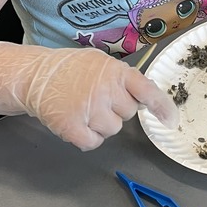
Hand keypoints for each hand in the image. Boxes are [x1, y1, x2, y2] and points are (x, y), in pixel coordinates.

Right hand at [0, 42, 178, 150]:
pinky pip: (93, 143)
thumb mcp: (101, 63)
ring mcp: (88, 109)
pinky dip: (87, 138)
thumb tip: (147, 99)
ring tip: (84, 108)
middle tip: (96, 99)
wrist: (34, 75)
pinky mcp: (71, 126)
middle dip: (116, 109)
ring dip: (101, 125)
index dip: (162, 106)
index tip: (172, 121)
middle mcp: (105, 89)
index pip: (147, 90)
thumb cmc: (71, 69)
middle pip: (128, 114)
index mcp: (116, 71)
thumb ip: (124, 79)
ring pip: (112, 130)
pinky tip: (77, 123)